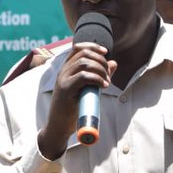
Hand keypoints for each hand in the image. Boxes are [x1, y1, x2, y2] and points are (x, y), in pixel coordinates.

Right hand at [37, 43, 114, 159]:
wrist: (58, 126)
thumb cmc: (72, 109)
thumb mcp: (87, 89)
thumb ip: (99, 75)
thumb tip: (113, 63)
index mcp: (66, 69)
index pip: (78, 48)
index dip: (93, 46)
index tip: (105, 52)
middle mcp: (63, 71)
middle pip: (84, 53)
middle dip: (101, 60)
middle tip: (108, 74)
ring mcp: (63, 79)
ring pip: (84, 63)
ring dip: (100, 70)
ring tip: (107, 82)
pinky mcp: (66, 89)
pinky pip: (83, 77)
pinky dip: (96, 79)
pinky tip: (103, 86)